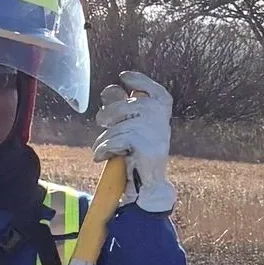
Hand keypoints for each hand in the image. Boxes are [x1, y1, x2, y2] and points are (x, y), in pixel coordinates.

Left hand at [94, 70, 177, 213]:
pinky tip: (101, 157)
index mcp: (161, 116)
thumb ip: (120, 109)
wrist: (146, 187)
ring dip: (104, 138)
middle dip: (109, 113)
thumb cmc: (136, 157)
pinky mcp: (147, 149)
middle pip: (129, 105)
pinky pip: (116, 141)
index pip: (156, 92)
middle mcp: (162, 122)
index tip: (124, 77)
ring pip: (119, 126)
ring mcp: (157, 135)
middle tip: (101, 122)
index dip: (141, 82)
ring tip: (103, 149)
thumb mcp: (128, 129)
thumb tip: (110, 89)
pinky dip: (103, 149)